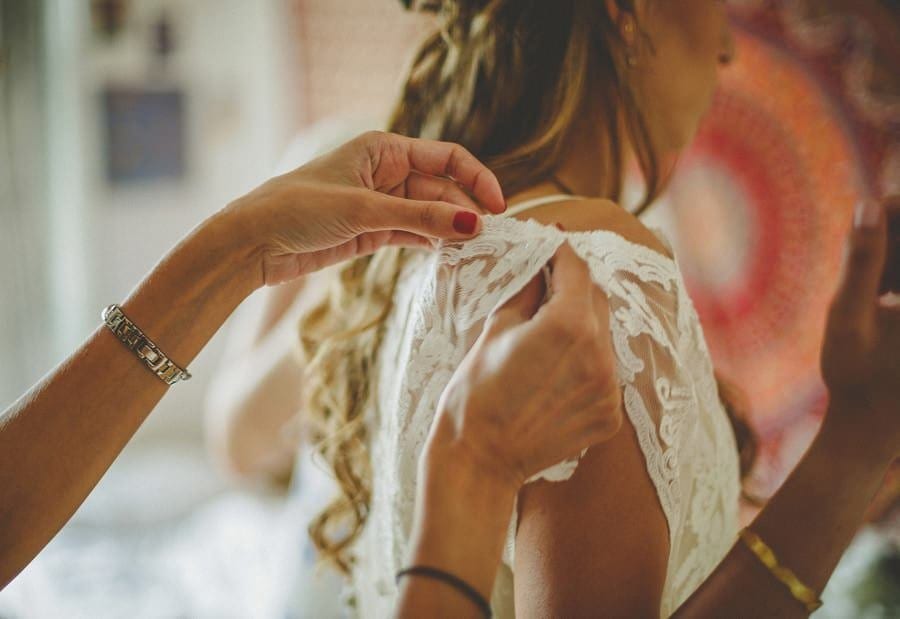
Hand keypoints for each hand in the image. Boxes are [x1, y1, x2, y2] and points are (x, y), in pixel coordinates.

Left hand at [224, 131, 505, 284]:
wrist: (254, 243)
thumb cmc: (300, 208)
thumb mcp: (365, 209)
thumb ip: (421, 217)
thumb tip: (472, 224)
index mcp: (383, 149)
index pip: (445, 158)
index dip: (476, 178)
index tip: (498, 206)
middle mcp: (385, 172)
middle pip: (440, 189)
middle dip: (463, 211)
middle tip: (487, 240)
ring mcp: (379, 203)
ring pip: (429, 213)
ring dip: (449, 229)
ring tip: (474, 250)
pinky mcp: (371, 231)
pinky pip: (412, 233)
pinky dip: (431, 242)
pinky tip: (449, 254)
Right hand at [425, 243, 623, 490]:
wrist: (479, 460)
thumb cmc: (475, 393)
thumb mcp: (496, 329)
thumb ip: (526, 289)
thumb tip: (538, 261)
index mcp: (569, 325)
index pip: (576, 268)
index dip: (560, 250)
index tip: (549, 242)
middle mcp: (600, 354)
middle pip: (596, 298)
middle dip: (573, 285)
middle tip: (546, 282)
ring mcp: (610, 388)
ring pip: (603, 336)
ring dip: (582, 325)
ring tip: (547, 333)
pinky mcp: (610, 415)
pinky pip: (605, 372)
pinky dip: (586, 363)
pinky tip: (555, 371)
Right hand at [821, 196, 899, 459]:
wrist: (873, 430)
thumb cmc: (857, 376)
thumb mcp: (847, 315)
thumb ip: (861, 259)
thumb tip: (867, 205)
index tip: (874, 208)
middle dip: (897, 238)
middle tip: (869, 234)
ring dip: (897, 262)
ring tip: (873, 278)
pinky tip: (885, 295)